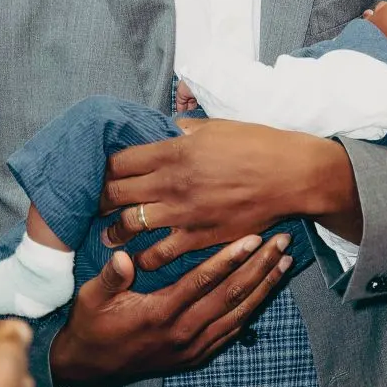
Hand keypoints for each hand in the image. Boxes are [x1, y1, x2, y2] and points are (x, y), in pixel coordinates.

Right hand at [50, 234, 292, 386]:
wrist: (89, 367)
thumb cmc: (91, 325)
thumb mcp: (92, 298)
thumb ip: (110, 277)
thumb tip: (122, 257)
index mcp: (159, 313)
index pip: (202, 282)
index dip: (229, 259)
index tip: (252, 238)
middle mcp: (182, 332)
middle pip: (230, 295)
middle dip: (259, 266)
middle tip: (281, 242)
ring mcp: (192, 347)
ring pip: (238, 314)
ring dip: (264, 287)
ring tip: (284, 263)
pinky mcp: (196, 356)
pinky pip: (232, 332)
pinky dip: (252, 310)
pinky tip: (266, 293)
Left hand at [99, 118, 358, 268]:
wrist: (292, 176)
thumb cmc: (257, 144)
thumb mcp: (216, 127)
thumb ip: (184, 130)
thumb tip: (167, 130)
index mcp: (172, 152)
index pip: (119, 162)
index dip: (104, 168)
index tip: (101, 173)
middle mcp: (171, 183)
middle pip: (116, 194)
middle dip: (101, 199)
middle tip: (94, 204)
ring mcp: (184, 213)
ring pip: (131, 227)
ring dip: (115, 232)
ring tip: (108, 235)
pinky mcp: (200, 237)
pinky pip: (161, 254)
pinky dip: (145, 258)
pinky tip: (138, 260)